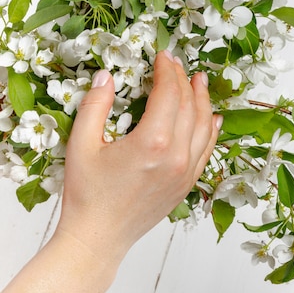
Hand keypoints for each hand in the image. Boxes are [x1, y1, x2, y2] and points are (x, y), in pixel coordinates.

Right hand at [57, 50, 221, 258]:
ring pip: (203, 127)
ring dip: (203, 101)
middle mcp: (176, 156)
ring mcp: (185, 173)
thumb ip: (96, 105)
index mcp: (152, 142)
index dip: (167, 70)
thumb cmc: (87, 194)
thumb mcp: (82, 144)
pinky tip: (212, 119)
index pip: (169, 93)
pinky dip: (210, 131)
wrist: (98, 238)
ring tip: (200, 82)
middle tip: (178, 63)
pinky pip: (206, 151)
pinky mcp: (186, 186)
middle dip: (184, 80)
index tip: (163, 54)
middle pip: (189, 106)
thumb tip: (107, 76)